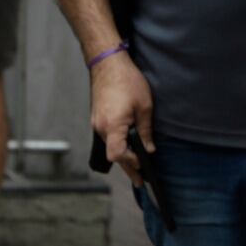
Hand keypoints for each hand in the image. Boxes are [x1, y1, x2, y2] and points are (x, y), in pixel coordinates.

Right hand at [90, 53, 153, 186]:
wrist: (108, 64)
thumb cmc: (128, 81)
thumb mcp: (144, 106)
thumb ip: (145, 130)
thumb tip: (149, 149)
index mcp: (112, 126)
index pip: (118, 155)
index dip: (131, 163)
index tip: (144, 169)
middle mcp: (100, 128)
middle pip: (113, 155)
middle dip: (128, 168)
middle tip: (141, 181)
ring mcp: (96, 123)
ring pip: (110, 146)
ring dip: (123, 157)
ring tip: (137, 168)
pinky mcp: (97, 118)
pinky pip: (108, 137)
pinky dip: (118, 145)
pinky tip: (128, 147)